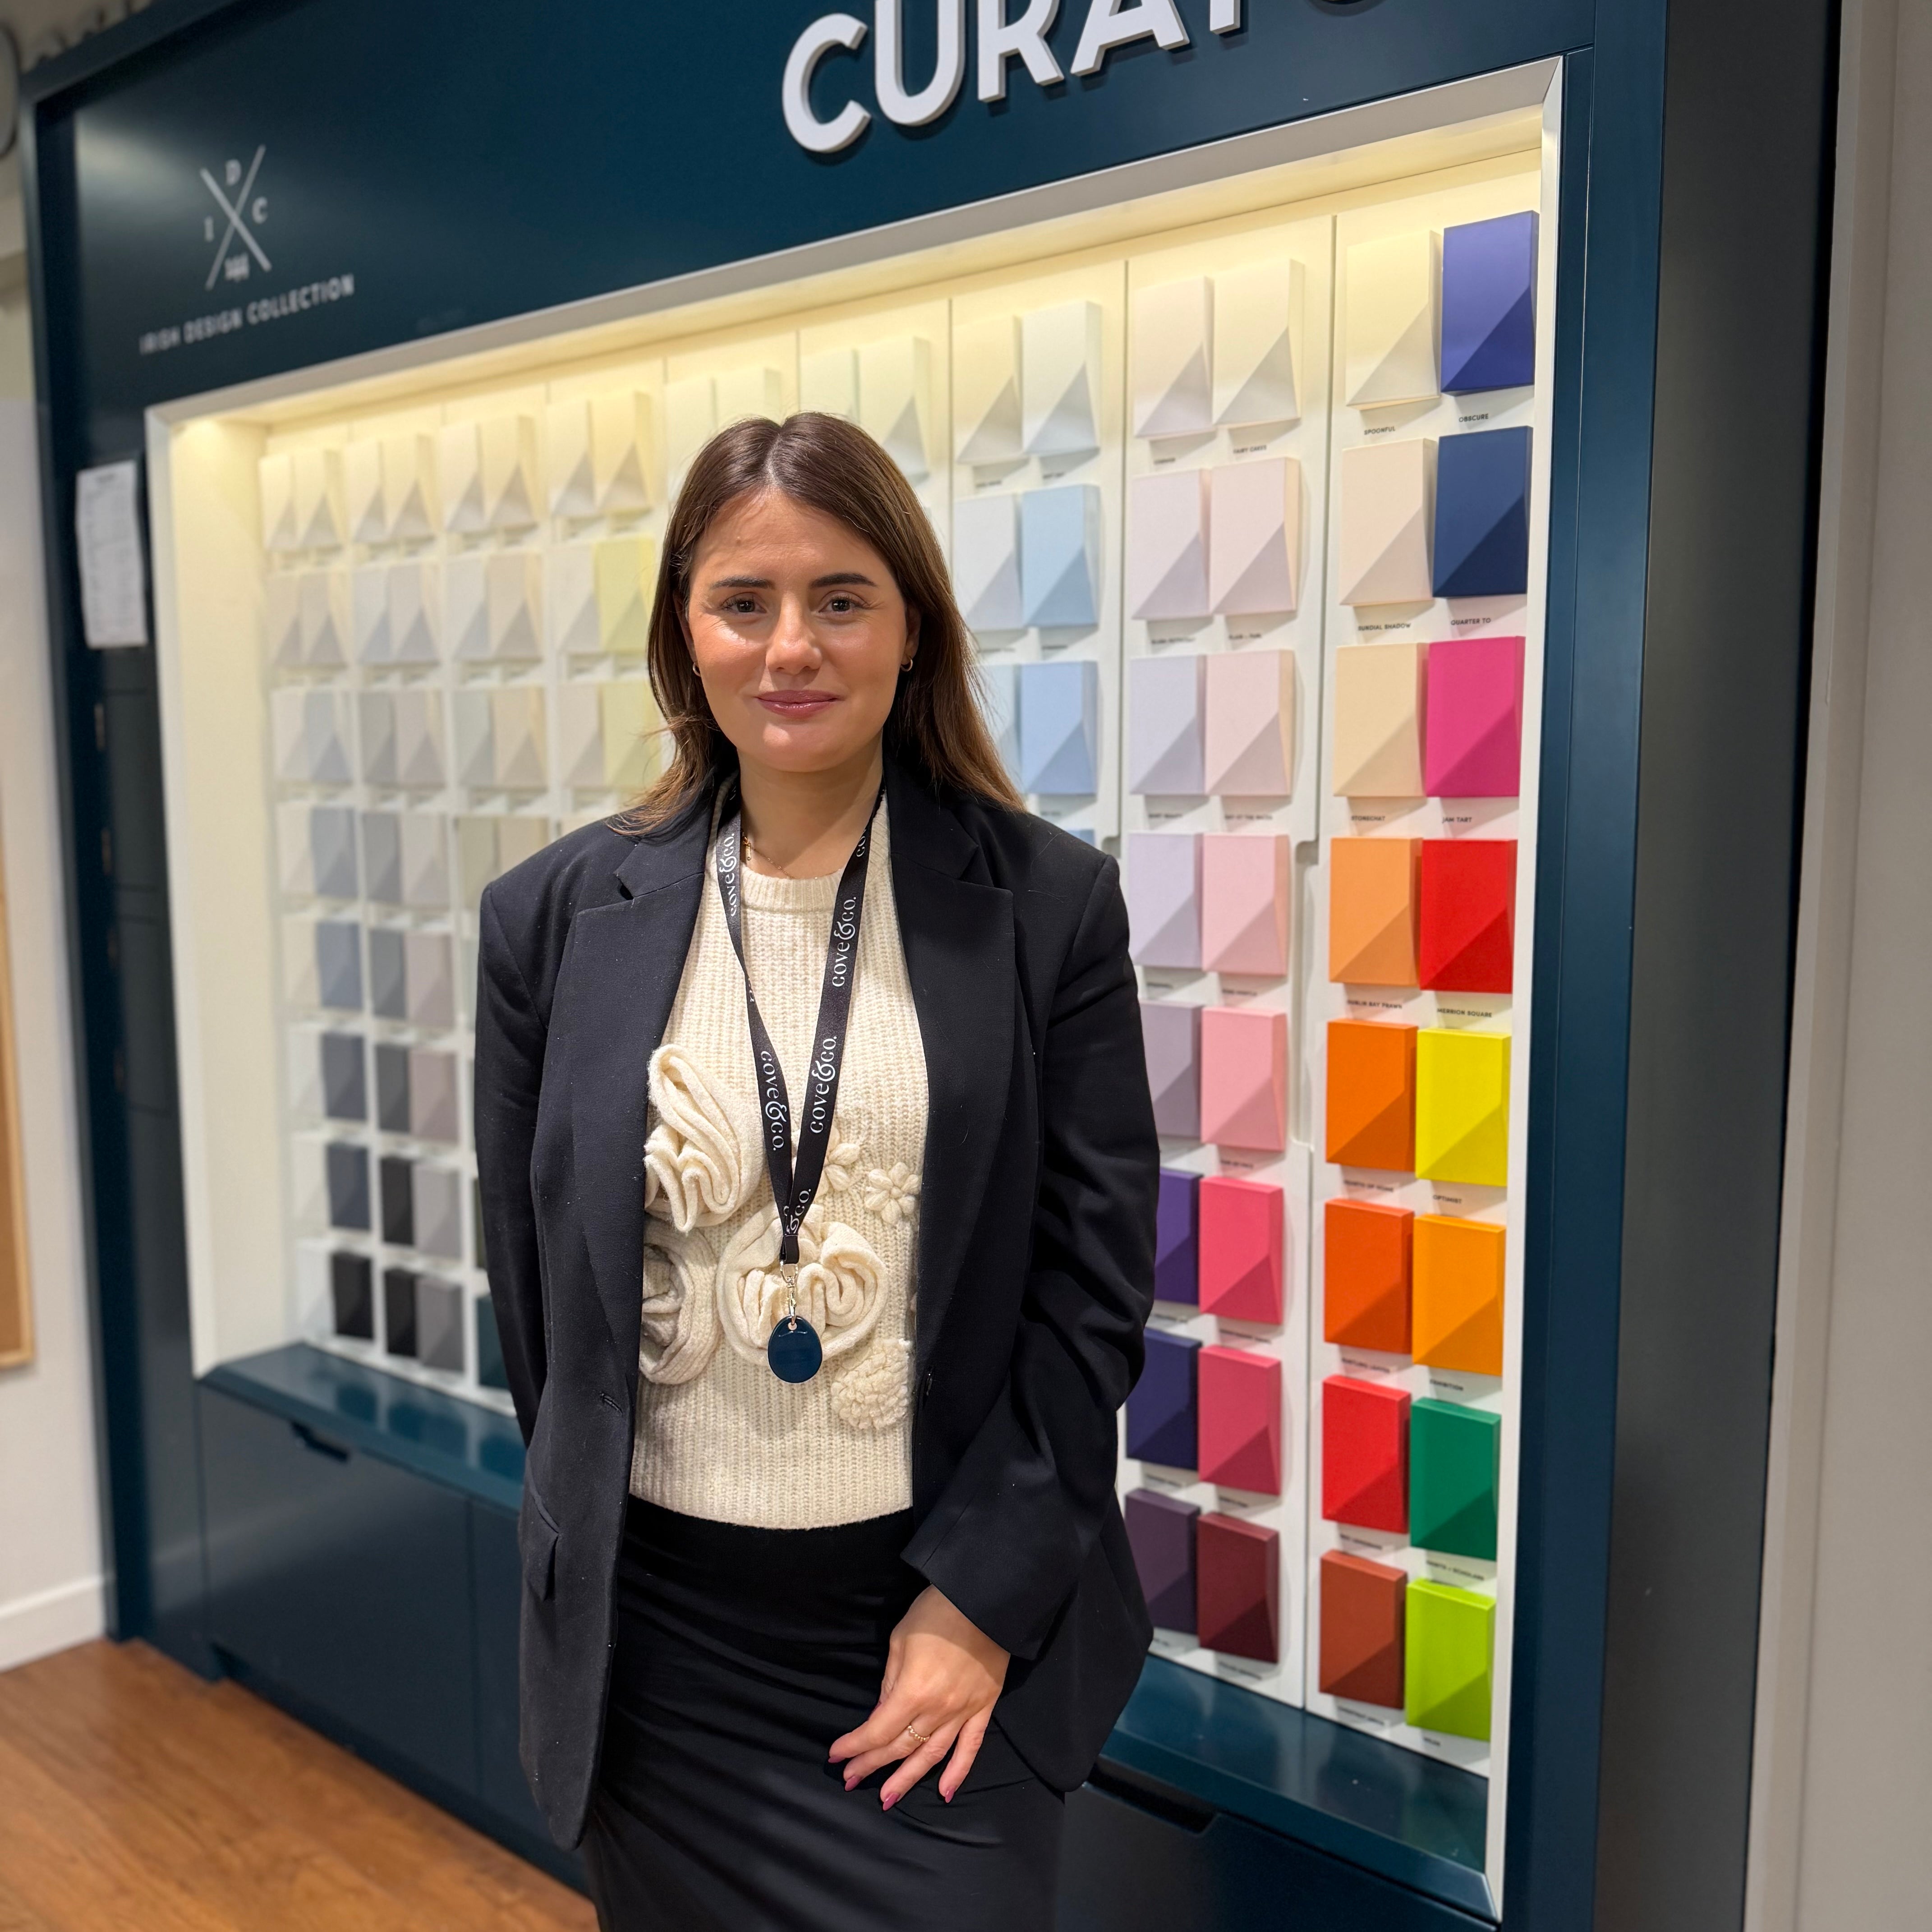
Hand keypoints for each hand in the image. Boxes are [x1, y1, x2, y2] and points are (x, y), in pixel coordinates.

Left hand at [828, 1584, 1008, 1807]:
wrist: (985, 1598)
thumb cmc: (936, 1612)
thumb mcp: (900, 1640)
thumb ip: (889, 1682)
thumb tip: (880, 1715)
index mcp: (912, 1692)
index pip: (878, 1730)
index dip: (855, 1746)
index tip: (836, 1756)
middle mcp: (937, 1710)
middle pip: (900, 1747)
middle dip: (872, 1764)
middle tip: (850, 1779)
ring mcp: (963, 1712)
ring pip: (931, 1756)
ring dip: (907, 1779)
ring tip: (887, 1798)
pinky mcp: (984, 1708)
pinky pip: (971, 1748)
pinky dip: (958, 1772)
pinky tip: (944, 1792)